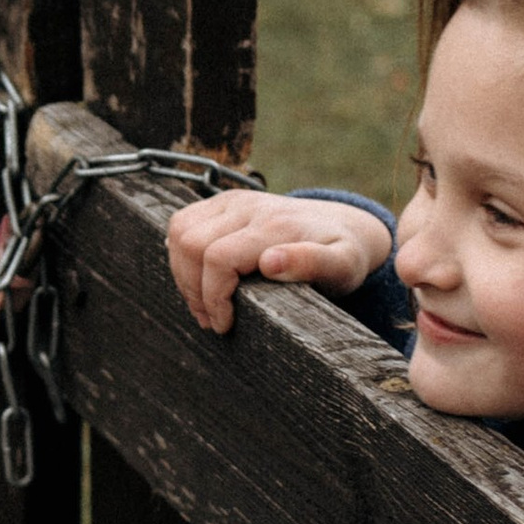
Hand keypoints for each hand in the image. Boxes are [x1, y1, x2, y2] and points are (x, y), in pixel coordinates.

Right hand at [168, 190, 393, 334]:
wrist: (342, 225)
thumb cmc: (342, 254)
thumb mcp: (343, 266)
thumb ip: (312, 263)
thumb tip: (270, 261)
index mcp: (275, 224)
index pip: (218, 257)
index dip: (213, 297)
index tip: (224, 324)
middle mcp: (249, 205)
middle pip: (190, 243)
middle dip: (194, 289)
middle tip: (212, 320)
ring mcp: (233, 200)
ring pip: (179, 231)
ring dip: (183, 274)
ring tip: (205, 304)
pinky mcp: (222, 201)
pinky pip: (181, 223)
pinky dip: (181, 256)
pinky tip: (200, 280)